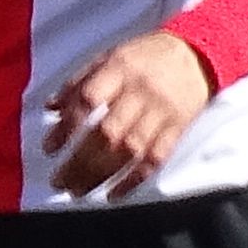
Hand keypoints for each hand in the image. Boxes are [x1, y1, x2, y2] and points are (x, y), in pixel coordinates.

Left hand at [38, 28, 210, 197]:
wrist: (198, 53)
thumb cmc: (146, 57)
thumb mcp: (110, 56)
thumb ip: (79, 81)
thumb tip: (50, 107)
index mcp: (119, 69)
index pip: (88, 99)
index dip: (66, 126)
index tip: (49, 148)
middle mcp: (140, 92)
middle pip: (107, 132)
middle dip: (79, 161)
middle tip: (59, 181)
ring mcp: (161, 112)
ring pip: (129, 150)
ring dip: (101, 175)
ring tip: (78, 190)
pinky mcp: (178, 128)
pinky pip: (156, 158)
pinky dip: (134, 180)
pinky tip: (113, 194)